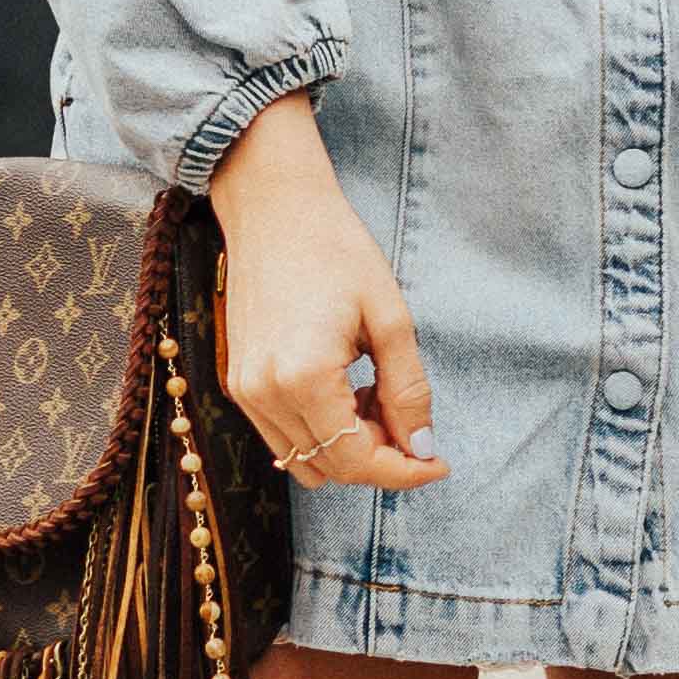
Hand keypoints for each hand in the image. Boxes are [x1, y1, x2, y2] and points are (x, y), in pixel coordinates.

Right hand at [205, 95, 447, 490]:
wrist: (274, 207)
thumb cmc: (336, 249)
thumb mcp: (390, 318)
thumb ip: (408, 390)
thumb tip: (422, 448)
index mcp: (303, 377)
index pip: (356, 460)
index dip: (404, 472)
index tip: (439, 463)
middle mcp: (264, 393)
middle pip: (330, 467)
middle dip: (380, 457)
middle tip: (412, 419)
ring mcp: (244, 389)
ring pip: (305, 458)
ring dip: (349, 446)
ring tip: (376, 396)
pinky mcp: (238, 380)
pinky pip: (282, 434)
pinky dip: (320, 430)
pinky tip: (345, 390)